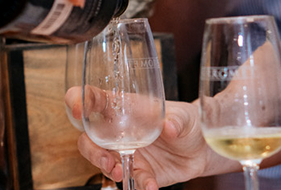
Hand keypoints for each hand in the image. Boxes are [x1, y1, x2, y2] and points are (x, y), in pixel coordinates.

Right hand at [71, 97, 214, 189]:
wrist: (201, 148)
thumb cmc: (186, 122)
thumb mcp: (183, 115)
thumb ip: (175, 119)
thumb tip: (169, 127)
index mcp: (123, 108)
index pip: (93, 99)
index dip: (79, 100)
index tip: (78, 109)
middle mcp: (119, 131)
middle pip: (89, 138)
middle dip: (92, 150)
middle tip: (106, 160)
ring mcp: (126, 152)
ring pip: (103, 161)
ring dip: (107, 169)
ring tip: (120, 173)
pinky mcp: (139, 171)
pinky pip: (131, 179)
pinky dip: (139, 184)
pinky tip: (150, 185)